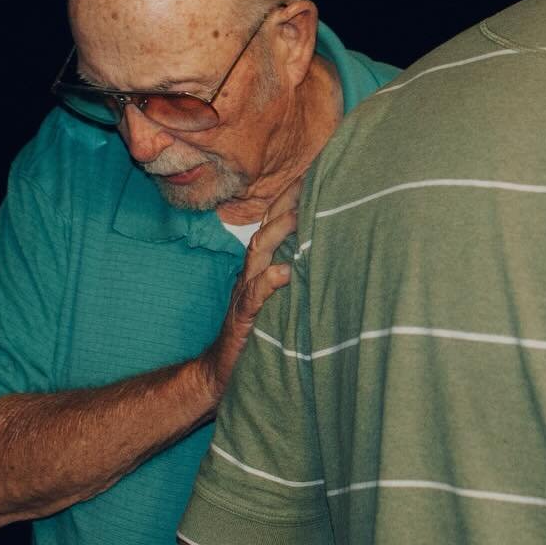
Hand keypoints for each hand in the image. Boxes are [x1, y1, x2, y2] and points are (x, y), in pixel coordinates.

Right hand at [197, 180, 303, 409]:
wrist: (220, 371)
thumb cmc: (257, 332)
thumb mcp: (279, 299)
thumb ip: (294, 275)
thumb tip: (325, 252)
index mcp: (262, 266)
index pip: (275, 224)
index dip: (290, 198)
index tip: (314, 174)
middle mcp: (253, 272)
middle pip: (267, 228)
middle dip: (287, 203)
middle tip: (310, 180)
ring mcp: (246, 292)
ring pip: (260, 253)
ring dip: (279, 233)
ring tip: (301, 216)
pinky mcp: (243, 317)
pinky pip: (254, 295)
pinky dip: (268, 282)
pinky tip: (284, 272)